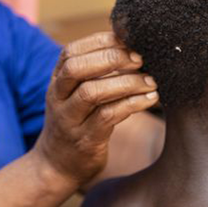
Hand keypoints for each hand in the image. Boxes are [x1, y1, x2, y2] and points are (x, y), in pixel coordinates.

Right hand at [33, 31, 158, 187]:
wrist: (57, 165)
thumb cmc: (75, 122)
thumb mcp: (74, 94)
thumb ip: (93, 72)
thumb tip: (130, 47)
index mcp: (57, 81)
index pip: (71, 52)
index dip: (100, 41)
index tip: (128, 40)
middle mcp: (58, 98)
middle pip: (77, 68)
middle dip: (111, 58)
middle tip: (140, 59)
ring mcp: (69, 120)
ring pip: (92, 92)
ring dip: (126, 83)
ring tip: (151, 81)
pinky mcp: (85, 140)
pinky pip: (108, 116)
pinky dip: (132, 104)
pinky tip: (150, 99)